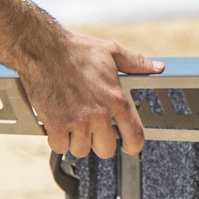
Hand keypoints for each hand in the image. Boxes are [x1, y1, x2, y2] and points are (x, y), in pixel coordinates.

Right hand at [18, 31, 161, 162]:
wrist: (42, 47)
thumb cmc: (74, 48)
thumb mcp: (111, 51)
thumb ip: (136, 63)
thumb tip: (157, 67)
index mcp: (116, 99)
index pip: (134, 136)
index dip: (133, 146)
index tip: (128, 146)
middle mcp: (99, 114)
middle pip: (106, 150)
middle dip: (99, 142)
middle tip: (91, 129)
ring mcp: (77, 122)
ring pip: (81, 150)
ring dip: (76, 140)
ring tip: (72, 123)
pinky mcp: (55, 125)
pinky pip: (59, 147)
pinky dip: (57, 139)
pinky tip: (57, 124)